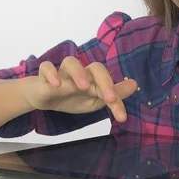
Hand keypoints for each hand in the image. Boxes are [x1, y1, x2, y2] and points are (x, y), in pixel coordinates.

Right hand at [22, 56, 137, 122]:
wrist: (44, 97)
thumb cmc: (72, 97)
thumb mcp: (94, 100)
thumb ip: (113, 95)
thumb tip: (135, 84)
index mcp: (93, 79)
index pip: (108, 83)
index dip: (116, 98)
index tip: (121, 117)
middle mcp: (80, 73)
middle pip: (94, 67)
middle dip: (104, 81)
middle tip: (109, 97)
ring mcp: (62, 73)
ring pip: (70, 62)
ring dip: (78, 72)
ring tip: (83, 86)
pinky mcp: (44, 77)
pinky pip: (45, 67)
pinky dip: (51, 73)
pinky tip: (56, 85)